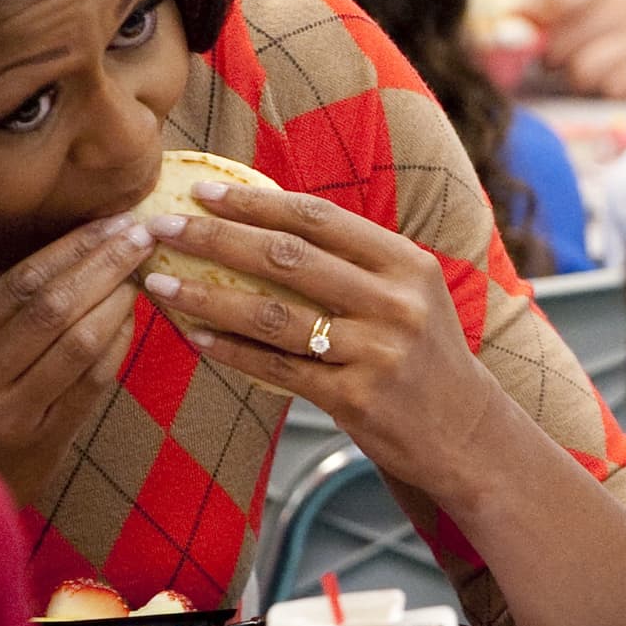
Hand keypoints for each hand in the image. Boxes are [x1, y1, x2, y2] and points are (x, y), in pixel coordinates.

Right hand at [0, 216, 153, 507]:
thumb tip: (70, 257)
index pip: (18, 284)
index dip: (70, 249)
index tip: (108, 224)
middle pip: (51, 307)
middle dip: (102, 265)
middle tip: (139, 237)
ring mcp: (6, 416)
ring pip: (76, 343)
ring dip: (116, 303)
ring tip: (138, 276)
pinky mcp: (41, 445)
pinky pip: (90, 385)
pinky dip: (116, 346)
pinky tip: (130, 322)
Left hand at [139, 188, 497, 500]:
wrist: (465, 434)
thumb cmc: (419, 353)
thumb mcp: (406, 292)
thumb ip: (351, 260)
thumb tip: (263, 219)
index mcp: (404, 262)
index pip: (317, 218)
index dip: (255, 201)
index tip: (202, 190)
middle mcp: (394, 302)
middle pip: (289, 258)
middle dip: (217, 238)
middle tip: (164, 227)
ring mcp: (375, 352)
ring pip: (275, 315)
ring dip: (209, 297)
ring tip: (160, 284)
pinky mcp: (356, 398)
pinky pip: (278, 369)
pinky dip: (231, 351)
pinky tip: (196, 337)